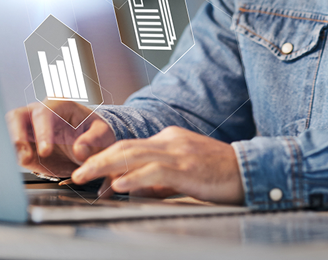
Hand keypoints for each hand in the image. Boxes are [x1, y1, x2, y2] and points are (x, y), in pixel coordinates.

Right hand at [5, 100, 114, 177]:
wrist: (88, 144)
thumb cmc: (94, 134)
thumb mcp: (102, 135)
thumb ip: (94, 141)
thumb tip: (80, 150)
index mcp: (58, 105)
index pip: (44, 114)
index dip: (42, 132)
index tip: (46, 151)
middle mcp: (38, 113)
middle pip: (16, 117)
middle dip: (17, 136)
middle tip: (25, 157)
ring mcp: (28, 128)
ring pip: (8, 131)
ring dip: (12, 148)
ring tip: (23, 162)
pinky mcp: (23, 144)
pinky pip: (11, 148)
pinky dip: (11, 157)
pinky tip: (19, 166)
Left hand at [70, 126, 244, 203]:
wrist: (251, 170)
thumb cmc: (219, 175)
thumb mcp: (183, 175)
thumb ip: (157, 179)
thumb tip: (129, 187)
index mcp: (169, 139)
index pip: (130, 147)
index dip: (106, 160)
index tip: (89, 174)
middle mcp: (170, 141)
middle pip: (125, 146)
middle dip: (97, 160)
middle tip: (76, 173)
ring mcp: (179, 152)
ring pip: (133, 155)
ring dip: (105, 166)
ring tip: (86, 176)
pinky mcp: (188, 168)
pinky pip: (155, 171)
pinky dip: (134, 177)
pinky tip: (119, 185)